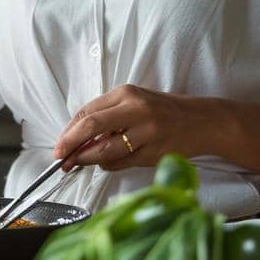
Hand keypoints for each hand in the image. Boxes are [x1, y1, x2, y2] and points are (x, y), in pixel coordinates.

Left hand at [53, 84, 214, 170]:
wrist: (202, 121)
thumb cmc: (162, 111)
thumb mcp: (133, 102)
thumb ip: (106, 116)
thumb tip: (74, 138)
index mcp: (126, 93)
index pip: (87, 112)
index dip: (68, 132)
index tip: (58, 146)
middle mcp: (136, 110)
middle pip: (91, 127)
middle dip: (70, 146)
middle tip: (60, 159)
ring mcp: (147, 132)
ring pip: (105, 151)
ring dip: (88, 160)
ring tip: (81, 162)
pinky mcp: (155, 152)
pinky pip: (122, 163)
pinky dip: (109, 165)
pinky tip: (110, 161)